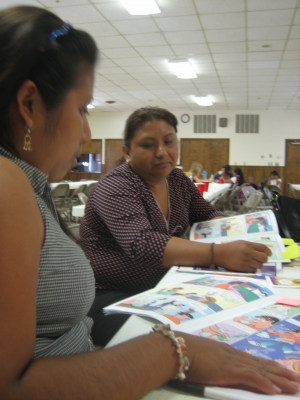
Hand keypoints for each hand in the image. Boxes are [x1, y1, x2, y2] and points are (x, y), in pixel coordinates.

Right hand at [183, 334, 299, 394]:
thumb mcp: (202, 357)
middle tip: (297, 378)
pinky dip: (266, 384)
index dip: (269, 366)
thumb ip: (211, 361)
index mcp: (228, 352)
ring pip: (263, 370)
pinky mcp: (231, 370)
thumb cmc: (185, 353)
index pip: (253, 360)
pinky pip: (253, 378)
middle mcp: (234, 355)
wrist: (178, 349)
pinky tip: (277, 391)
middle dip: (281, 372)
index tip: (282, 370)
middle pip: (263, 364)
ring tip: (295, 385)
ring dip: (281, 379)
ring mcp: (233, 362)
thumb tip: (213, 367)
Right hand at [214, 241, 270, 271]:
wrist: (220, 254)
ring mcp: (247, 261)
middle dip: (264, 259)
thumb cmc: (230, 247)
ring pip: (260, 265)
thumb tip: (261, 251)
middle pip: (264, 258)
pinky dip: (253, 268)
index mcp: (248, 245)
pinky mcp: (243, 268)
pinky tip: (249, 266)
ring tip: (254, 262)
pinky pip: (254, 270)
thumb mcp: (241, 243)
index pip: (263, 248)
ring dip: (259, 264)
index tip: (269, 253)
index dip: (268, 251)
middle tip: (261, 259)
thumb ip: (251, 246)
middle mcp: (249, 253)